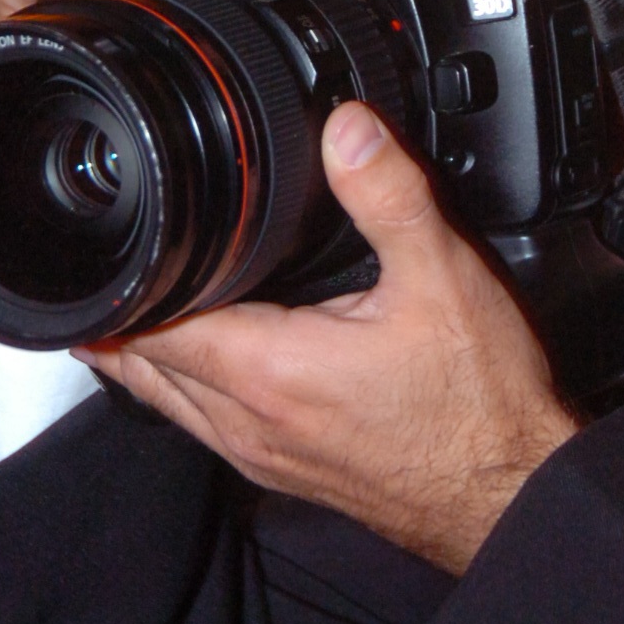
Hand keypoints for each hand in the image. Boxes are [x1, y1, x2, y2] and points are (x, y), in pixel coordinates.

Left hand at [77, 103, 579, 573]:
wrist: (515, 496)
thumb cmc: (481, 406)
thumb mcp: (444, 275)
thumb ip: (389, 193)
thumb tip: (346, 127)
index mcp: (268, 372)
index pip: (152, 326)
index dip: (125, 282)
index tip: (112, 237)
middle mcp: (251, 423)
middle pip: (143, 368)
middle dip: (123, 315)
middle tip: (109, 260)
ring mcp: (266, 455)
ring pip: (171, 402)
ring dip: (149, 354)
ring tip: (139, 301)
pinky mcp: (290, 471)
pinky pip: (210, 423)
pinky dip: (191, 383)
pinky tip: (216, 357)